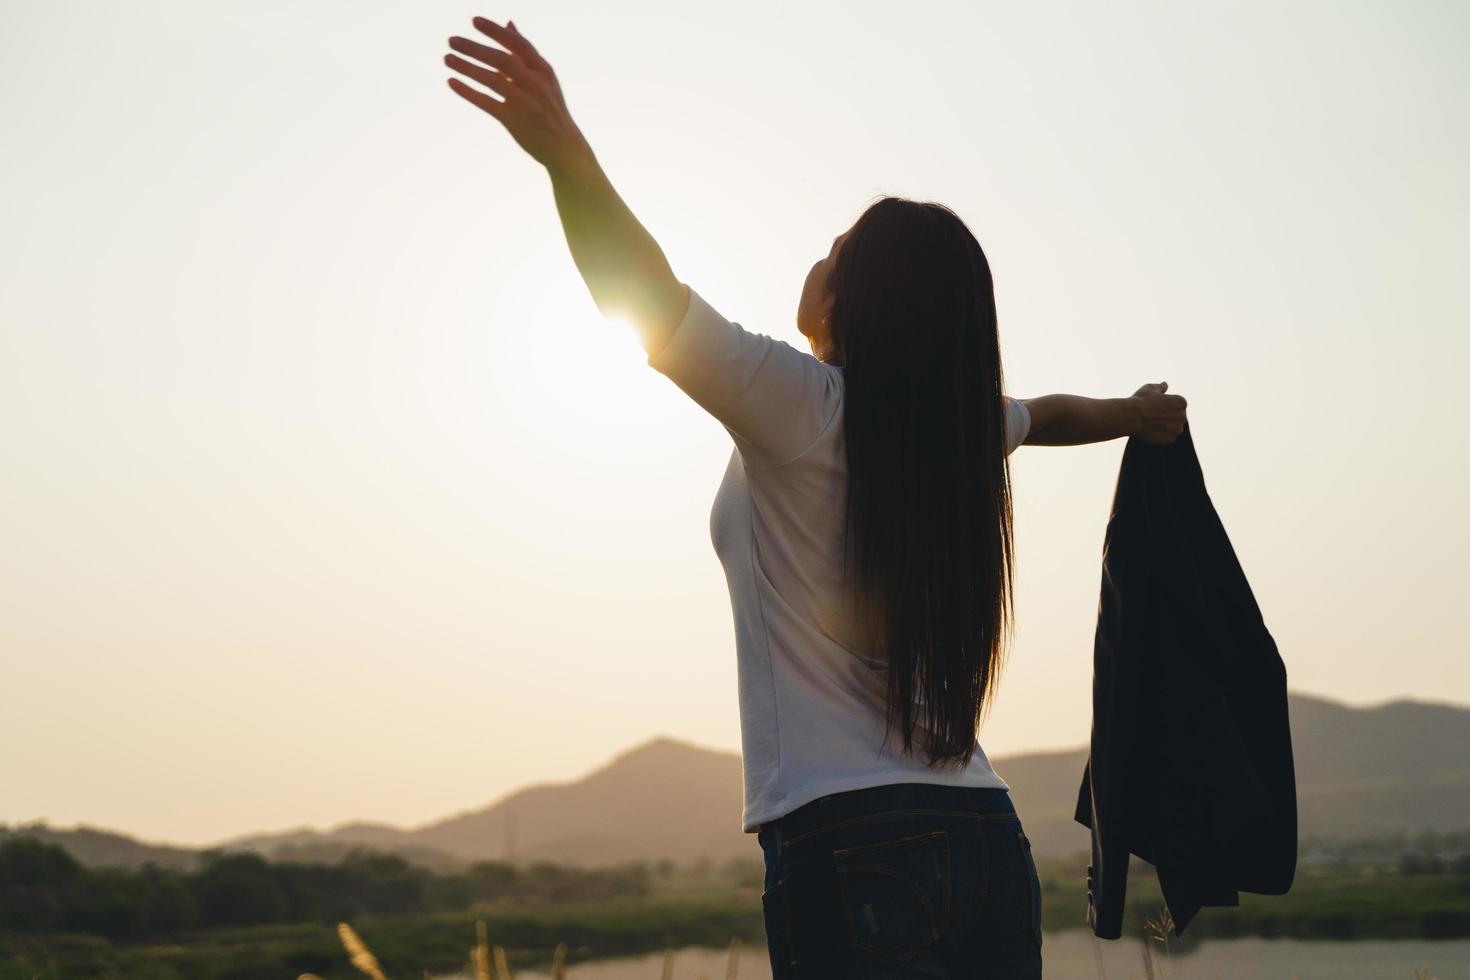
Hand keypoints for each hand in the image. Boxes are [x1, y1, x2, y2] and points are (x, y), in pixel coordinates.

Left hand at [444, 17, 590, 172]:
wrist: (563, 146)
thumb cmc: (549, 107)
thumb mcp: (544, 78)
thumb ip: (524, 52)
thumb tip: (508, 23)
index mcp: (544, 70)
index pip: (518, 44)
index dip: (496, 31)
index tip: (474, 21)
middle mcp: (536, 84)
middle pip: (501, 60)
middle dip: (474, 48)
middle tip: (451, 40)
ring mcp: (524, 103)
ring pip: (491, 80)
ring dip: (467, 67)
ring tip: (447, 58)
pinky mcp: (513, 121)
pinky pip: (486, 102)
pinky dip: (468, 92)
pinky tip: (451, 82)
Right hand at [1130, 382, 1187, 443]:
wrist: (1131, 416)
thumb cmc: (1140, 400)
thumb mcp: (1150, 388)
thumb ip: (1160, 387)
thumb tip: (1165, 385)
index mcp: (1181, 402)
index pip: (1177, 405)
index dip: (1164, 405)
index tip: (1154, 406)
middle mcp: (1182, 416)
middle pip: (1176, 417)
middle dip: (1166, 416)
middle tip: (1151, 415)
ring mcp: (1177, 429)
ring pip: (1173, 428)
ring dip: (1165, 426)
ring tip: (1151, 423)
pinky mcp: (1170, 439)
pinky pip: (1168, 437)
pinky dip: (1161, 435)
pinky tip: (1151, 430)